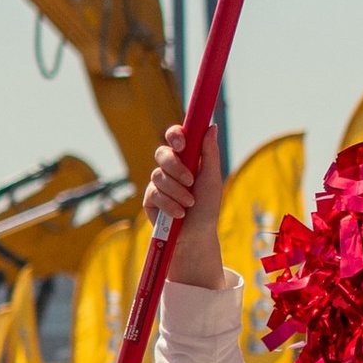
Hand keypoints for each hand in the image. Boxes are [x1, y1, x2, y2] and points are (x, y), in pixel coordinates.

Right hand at [144, 134, 225, 289]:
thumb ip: (209, 154)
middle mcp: (170, 167)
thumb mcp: (212, 180)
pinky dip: (169, 204)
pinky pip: (154, 193)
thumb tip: (211, 126)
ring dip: (177, 191)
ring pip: (158, 175)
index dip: (175, 135)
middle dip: (175, 167)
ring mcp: (158, 182)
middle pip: (162, 153)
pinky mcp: (150, 199)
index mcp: (186, 158)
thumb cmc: (207, 207)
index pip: (175, 136)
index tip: (182, 145)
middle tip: (190, 180)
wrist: (196, 236)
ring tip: (189, 204)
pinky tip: (179, 214)